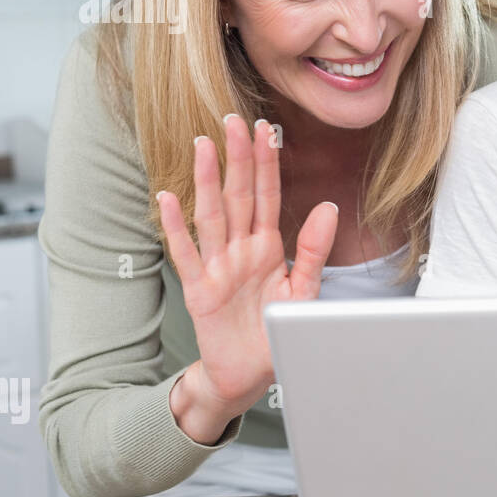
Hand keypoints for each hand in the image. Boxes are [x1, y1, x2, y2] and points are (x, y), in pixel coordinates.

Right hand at [157, 114, 337, 441]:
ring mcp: (217, 267)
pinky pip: (186, 254)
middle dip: (237, 158)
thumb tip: (327, 208)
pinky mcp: (198, 290)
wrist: (248, 376)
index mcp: (267, 247)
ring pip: (212, 215)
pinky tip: (168, 198)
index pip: (266, 196)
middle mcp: (240, 250)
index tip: (267, 129)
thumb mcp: (303, 290)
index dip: (266, 163)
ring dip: (208, 180)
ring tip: (203, 144)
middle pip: (238, 195)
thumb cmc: (274, 331)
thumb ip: (313, 250)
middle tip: (234, 119)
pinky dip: (176, 227)